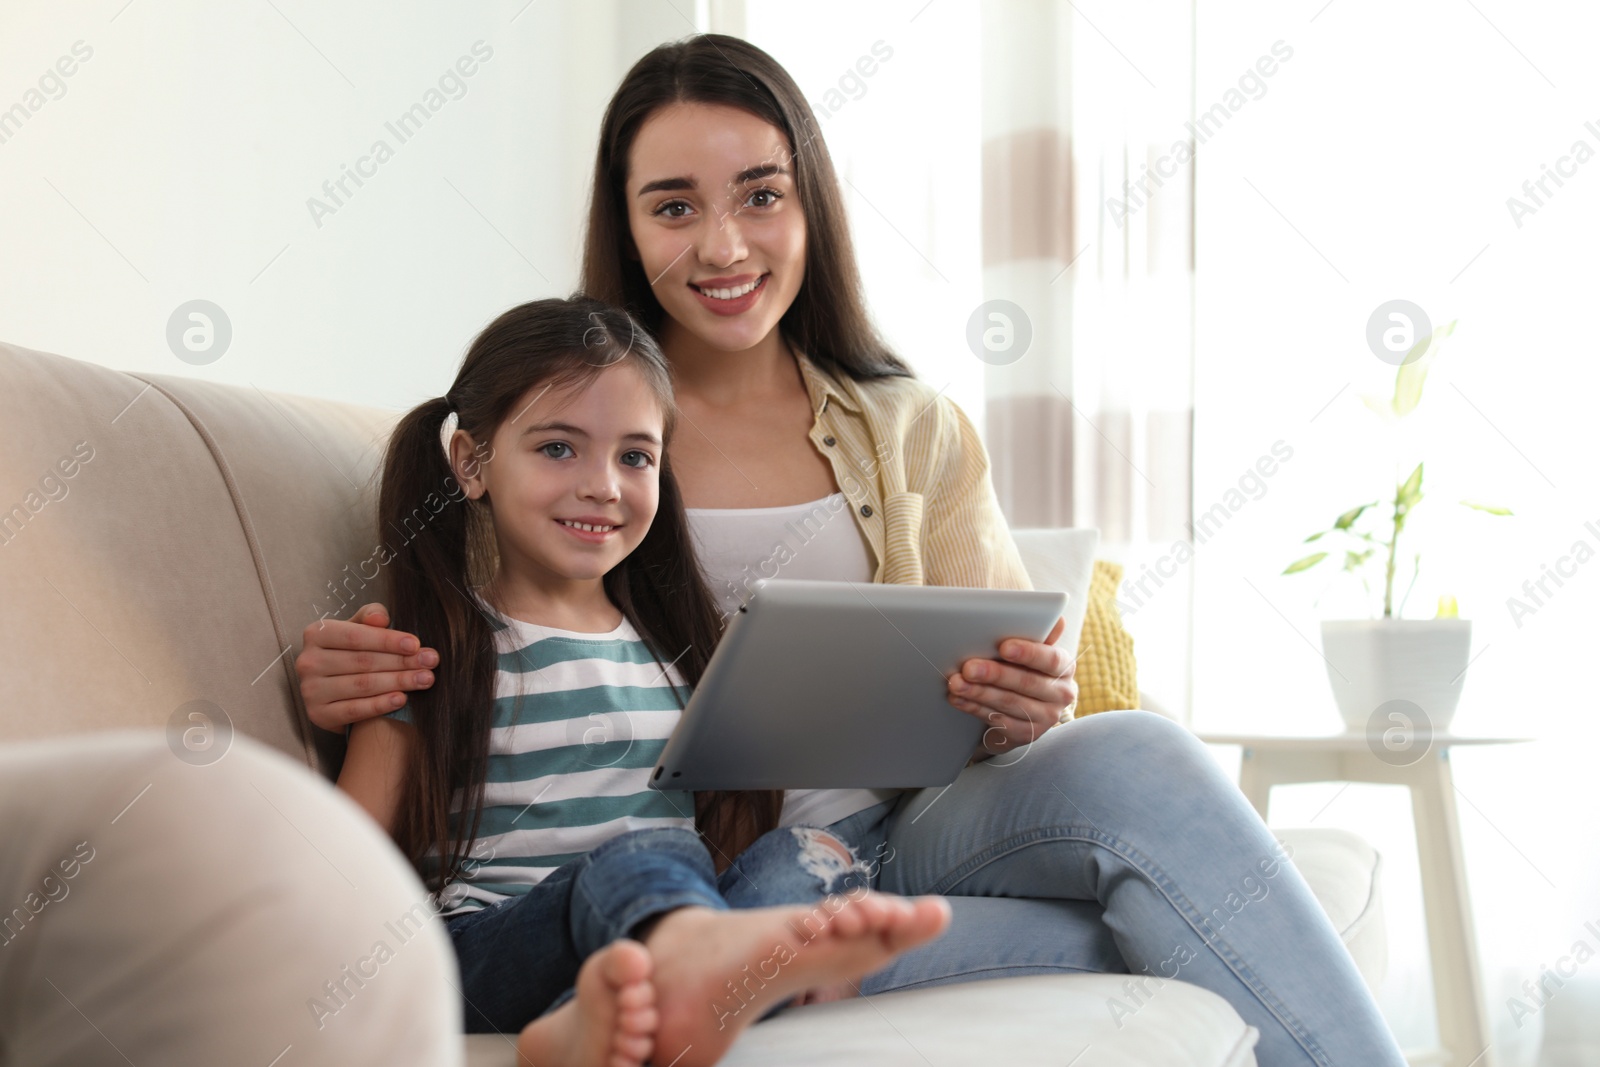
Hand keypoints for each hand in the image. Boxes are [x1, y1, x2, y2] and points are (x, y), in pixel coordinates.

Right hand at [295, 603, 438, 731]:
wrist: (333, 688)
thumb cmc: (350, 651)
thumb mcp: (357, 627)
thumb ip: (370, 616)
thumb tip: (380, 618)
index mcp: (316, 634)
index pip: (356, 637)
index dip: (388, 640)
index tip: (416, 644)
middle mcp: (308, 662)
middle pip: (363, 662)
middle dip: (401, 661)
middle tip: (430, 662)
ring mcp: (311, 690)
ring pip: (362, 685)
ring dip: (398, 682)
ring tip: (425, 679)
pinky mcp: (318, 714)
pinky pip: (355, 710)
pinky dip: (380, 705)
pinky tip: (402, 698)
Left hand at [947, 615, 1077, 758]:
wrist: (1030, 706)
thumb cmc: (1027, 667)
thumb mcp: (1035, 650)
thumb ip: (1040, 633)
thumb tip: (1055, 616)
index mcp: (1065, 667)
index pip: (1051, 659)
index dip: (1028, 652)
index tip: (1004, 646)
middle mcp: (1061, 695)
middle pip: (1026, 683)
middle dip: (994, 674)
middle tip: (968, 667)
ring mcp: (1046, 718)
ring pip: (1009, 703)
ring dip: (979, 692)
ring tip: (956, 683)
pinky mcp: (1027, 734)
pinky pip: (999, 721)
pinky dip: (975, 708)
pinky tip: (958, 699)